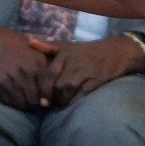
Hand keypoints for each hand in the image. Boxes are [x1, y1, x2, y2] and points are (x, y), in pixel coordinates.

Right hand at [0, 26, 51, 110]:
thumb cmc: (17, 45)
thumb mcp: (36, 50)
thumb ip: (46, 66)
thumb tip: (56, 86)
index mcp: (38, 64)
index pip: (47, 90)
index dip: (47, 98)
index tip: (46, 100)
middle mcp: (27, 72)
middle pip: (35, 100)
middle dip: (35, 105)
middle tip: (34, 104)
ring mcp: (13, 78)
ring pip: (22, 103)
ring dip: (24, 106)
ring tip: (25, 103)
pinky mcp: (0, 83)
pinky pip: (9, 101)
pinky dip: (13, 103)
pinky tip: (14, 99)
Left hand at [28, 36, 144, 106]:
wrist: (115, 52)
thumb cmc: (87, 51)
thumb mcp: (67, 45)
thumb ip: (47, 46)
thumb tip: (28, 41)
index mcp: (64, 54)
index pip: (48, 73)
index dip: (43, 88)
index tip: (41, 99)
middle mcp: (73, 63)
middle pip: (57, 84)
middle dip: (51, 97)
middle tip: (48, 104)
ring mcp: (85, 72)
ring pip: (68, 90)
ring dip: (62, 101)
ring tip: (59, 104)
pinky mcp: (96, 81)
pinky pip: (81, 95)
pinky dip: (74, 102)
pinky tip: (71, 104)